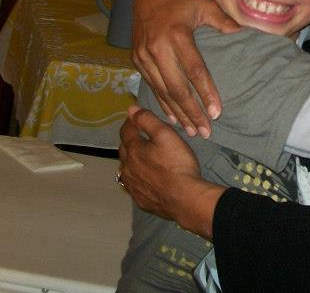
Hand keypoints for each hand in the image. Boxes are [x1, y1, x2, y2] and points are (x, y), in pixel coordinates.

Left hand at [118, 106, 225, 239]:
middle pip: (124, 150)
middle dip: (130, 140)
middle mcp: (127, 168)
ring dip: (131, 160)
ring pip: (126, 169)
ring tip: (142, 157)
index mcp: (133, 150)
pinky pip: (134, 185)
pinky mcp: (140, 199)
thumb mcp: (166, 135)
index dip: (131, 121)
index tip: (136, 117)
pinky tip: (145, 178)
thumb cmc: (177, 164)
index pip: (126, 131)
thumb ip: (148, 120)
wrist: (185, 199)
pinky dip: (137, 177)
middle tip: (141, 135)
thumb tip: (131, 109)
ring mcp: (132, 186)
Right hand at [131, 0, 240, 136]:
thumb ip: (223, 20)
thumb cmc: (181, 3)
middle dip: (191, 113)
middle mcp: (158, 49)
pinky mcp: (137, 61)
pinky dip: (163, 105)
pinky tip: (173, 119)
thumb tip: (245, 33)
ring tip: (192, 131)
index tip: (217, 112)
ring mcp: (144, 56)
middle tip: (205, 131)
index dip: (206, 92)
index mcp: (177, 35)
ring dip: (178, 114)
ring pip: (163, 92)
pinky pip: (152, 88)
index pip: (194, 70)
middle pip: (176, 88)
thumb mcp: (204, 6)